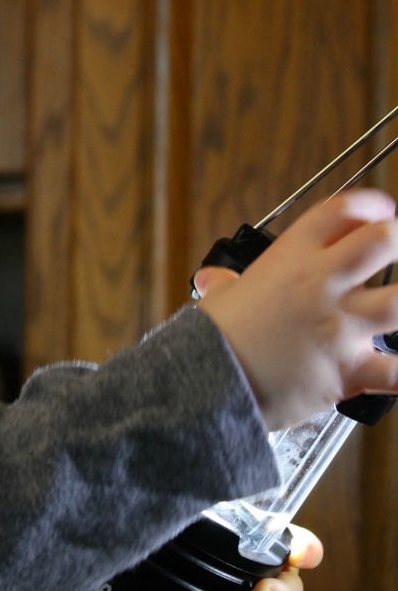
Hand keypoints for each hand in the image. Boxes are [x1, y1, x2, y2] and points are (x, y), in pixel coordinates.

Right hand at [197, 189, 397, 431]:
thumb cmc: (215, 340)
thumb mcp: (219, 300)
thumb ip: (224, 286)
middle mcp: (321, 284)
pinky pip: (396, 372)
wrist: (210, 384)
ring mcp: (339, 326)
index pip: (343, 211)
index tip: (383, 212)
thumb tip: (212, 281)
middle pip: (385, 240)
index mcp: (291, 257)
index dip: (371, 206)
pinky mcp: (348, 369)